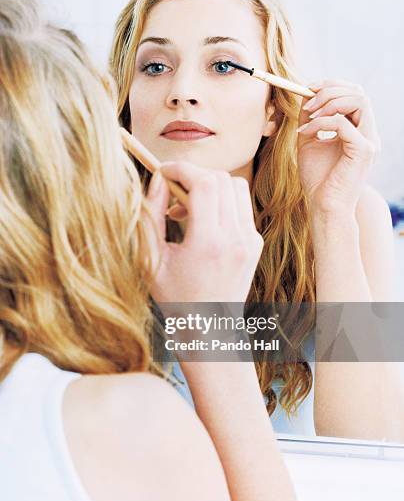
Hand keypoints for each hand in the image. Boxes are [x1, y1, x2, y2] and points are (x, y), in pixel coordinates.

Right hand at [145, 161, 263, 302]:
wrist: (211, 331)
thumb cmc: (176, 300)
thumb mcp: (152, 261)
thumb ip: (151, 217)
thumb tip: (157, 181)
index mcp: (209, 243)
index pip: (203, 183)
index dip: (181, 169)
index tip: (163, 171)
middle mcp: (236, 238)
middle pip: (221, 178)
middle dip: (194, 175)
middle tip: (172, 190)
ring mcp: (250, 240)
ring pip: (236, 187)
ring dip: (209, 186)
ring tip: (186, 207)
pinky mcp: (255, 243)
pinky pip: (241, 205)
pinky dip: (221, 201)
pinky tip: (202, 220)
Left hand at [297, 79, 380, 215]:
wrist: (323, 207)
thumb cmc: (317, 180)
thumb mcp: (309, 141)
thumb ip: (311, 119)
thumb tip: (305, 95)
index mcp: (359, 131)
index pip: (354, 94)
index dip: (332, 86)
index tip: (308, 88)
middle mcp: (368, 134)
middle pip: (359, 92)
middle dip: (329, 90)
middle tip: (307, 101)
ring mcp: (369, 142)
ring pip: (359, 100)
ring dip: (328, 102)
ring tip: (308, 115)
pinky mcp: (364, 151)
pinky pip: (344, 123)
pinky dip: (321, 123)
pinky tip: (306, 133)